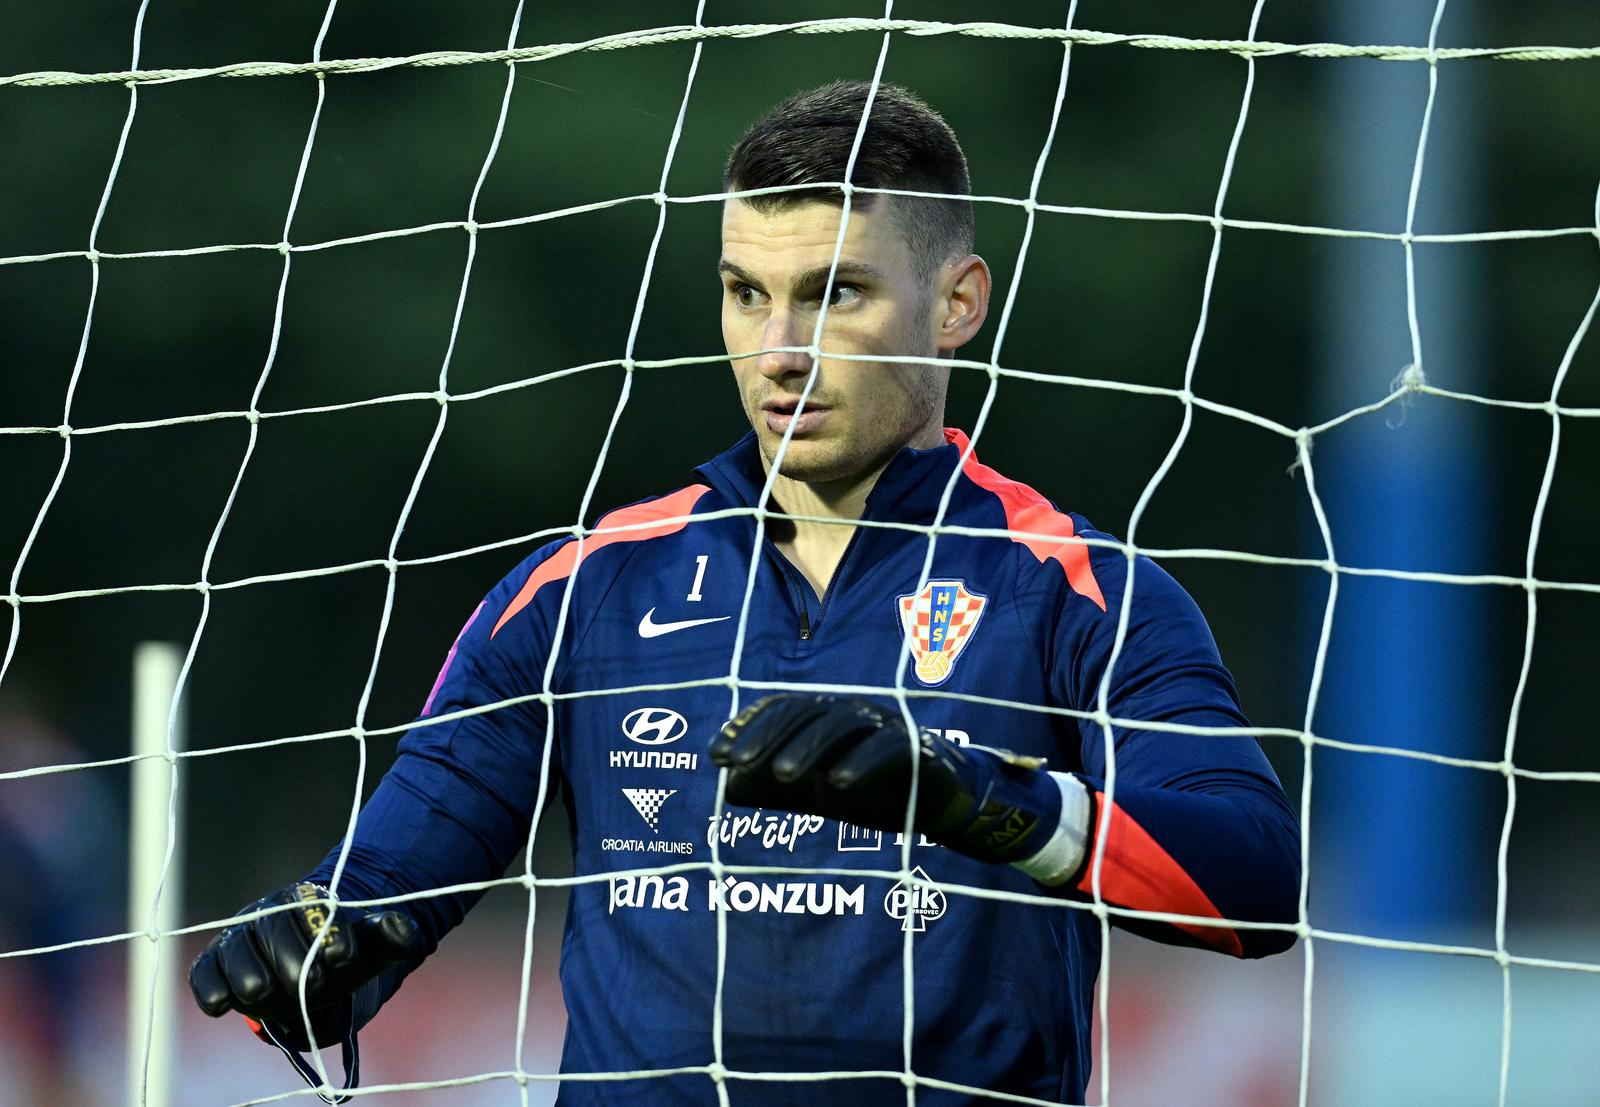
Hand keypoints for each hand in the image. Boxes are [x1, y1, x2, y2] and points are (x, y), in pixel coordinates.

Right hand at [189, 882, 419, 1049]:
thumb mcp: (371, 949)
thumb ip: (391, 936)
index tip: (344, 957)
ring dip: (250, 976)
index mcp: (304, 899)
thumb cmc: (340, 957)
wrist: (309, 974)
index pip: (311, 908)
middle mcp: (266, 913)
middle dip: (291, 960)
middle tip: (313, 986)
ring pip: (235, 952)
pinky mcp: (215, 967)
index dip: (326, 933)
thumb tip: (403, 925)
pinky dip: (210, 989)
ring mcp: (238, 940)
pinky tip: (222, 1006)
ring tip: (266, 994)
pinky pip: (204, 974)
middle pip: (271, 928)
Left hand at [708, 693, 1066, 865]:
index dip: (748, 727)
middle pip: (808, 710)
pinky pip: (888, 747)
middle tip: (738, 764)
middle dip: (770, 735)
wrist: (946, 804)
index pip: (783, 709)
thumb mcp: (818, 794)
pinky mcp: (919, 746)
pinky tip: (836, 786)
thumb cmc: (876, 791)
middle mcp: (856, 712)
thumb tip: (728, 790)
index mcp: (829, 716)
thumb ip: (777, 790)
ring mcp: (888, 725)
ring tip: (781, 777)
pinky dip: (861, 763)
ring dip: (809, 747)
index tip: (716, 756)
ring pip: (843, 722)